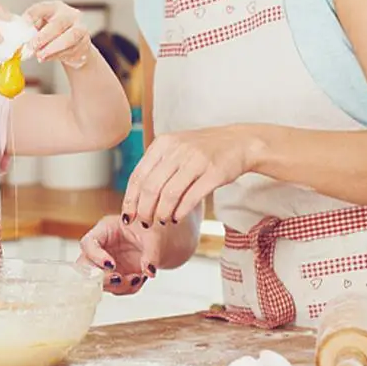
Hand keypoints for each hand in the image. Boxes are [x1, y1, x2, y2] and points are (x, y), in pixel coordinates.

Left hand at [23, 0, 91, 67]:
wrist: (74, 44)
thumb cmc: (54, 33)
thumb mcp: (41, 26)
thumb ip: (31, 30)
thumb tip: (19, 38)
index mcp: (55, 7)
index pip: (42, 8)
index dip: (32, 15)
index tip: (24, 24)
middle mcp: (70, 15)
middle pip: (58, 24)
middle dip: (43, 37)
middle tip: (32, 47)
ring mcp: (80, 28)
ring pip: (68, 38)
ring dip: (52, 49)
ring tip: (40, 56)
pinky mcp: (84, 42)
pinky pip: (71, 50)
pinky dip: (57, 56)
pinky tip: (47, 58)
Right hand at [77, 215, 161, 294]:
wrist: (158, 239)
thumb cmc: (150, 229)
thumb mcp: (153, 236)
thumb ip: (151, 253)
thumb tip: (149, 271)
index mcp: (104, 230)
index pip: (88, 243)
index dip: (95, 256)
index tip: (112, 264)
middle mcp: (101, 248)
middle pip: (87, 266)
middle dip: (102, 277)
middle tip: (119, 279)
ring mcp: (106, 264)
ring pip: (99, 281)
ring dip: (118, 285)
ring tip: (138, 278)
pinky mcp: (115, 275)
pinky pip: (115, 288)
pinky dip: (128, 288)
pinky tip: (140, 278)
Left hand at [121, 125, 261, 226]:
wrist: (239, 142)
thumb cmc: (202, 150)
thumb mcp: (175, 149)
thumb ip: (156, 166)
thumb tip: (134, 197)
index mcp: (163, 144)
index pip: (138, 175)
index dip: (130, 199)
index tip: (127, 216)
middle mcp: (177, 149)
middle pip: (150, 187)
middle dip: (144, 210)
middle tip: (144, 223)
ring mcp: (196, 160)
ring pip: (169, 194)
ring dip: (161, 213)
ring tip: (160, 222)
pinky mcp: (214, 172)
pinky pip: (191, 197)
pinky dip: (180, 211)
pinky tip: (176, 218)